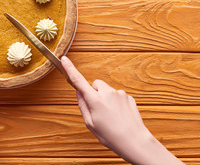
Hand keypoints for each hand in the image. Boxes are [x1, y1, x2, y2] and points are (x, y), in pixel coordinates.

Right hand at [61, 56, 183, 164]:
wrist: (134, 140)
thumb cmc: (110, 135)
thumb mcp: (90, 124)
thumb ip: (83, 105)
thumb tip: (79, 92)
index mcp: (95, 100)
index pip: (78, 81)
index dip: (70, 69)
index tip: (64, 59)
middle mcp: (107, 93)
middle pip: (95, 85)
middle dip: (94, 93)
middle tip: (97, 110)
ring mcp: (119, 93)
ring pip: (107, 91)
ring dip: (106, 99)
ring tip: (110, 116)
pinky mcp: (128, 96)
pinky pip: (117, 96)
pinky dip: (116, 103)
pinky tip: (119, 116)